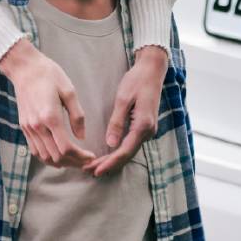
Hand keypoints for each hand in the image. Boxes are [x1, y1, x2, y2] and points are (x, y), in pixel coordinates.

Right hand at [0, 40, 93, 168]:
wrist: (25, 69)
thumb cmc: (49, 75)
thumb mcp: (69, 90)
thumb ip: (77, 115)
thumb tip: (82, 136)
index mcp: (50, 117)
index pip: (66, 148)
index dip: (80, 157)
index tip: (91, 156)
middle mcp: (37, 126)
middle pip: (56, 157)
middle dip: (73, 163)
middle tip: (86, 161)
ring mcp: (28, 128)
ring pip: (44, 157)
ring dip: (60, 163)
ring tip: (74, 160)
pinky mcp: (24, 127)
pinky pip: (34, 150)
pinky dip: (47, 157)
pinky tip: (58, 155)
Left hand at [85, 45, 168, 176]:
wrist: (152, 70)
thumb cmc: (137, 81)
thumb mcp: (123, 99)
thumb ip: (117, 122)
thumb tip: (110, 144)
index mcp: (143, 125)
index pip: (124, 151)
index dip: (109, 163)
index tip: (94, 170)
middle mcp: (148, 131)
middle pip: (127, 155)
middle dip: (108, 164)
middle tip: (88, 170)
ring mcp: (148, 130)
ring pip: (129, 151)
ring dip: (113, 160)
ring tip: (94, 166)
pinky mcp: (145, 127)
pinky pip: (131, 144)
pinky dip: (119, 151)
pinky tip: (108, 154)